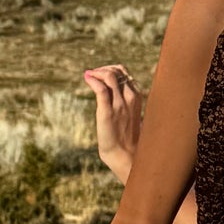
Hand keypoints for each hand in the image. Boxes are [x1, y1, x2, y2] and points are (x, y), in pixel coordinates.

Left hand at [84, 64, 142, 183]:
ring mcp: (119, 104)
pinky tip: (86, 77)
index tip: (101, 74)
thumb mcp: (128, 113)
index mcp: (137, 96)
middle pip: (117, 71)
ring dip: (97, 72)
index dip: (111, 70)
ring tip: (89, 75)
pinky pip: (101, 89)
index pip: (125, 73)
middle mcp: (130, 97)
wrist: (124, 154)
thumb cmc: (126, 136)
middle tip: (93, 74)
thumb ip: (123, 100)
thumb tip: (109, 91)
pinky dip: (92, 79)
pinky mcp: (107, 111)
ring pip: (110, 76)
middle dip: (103, 69)